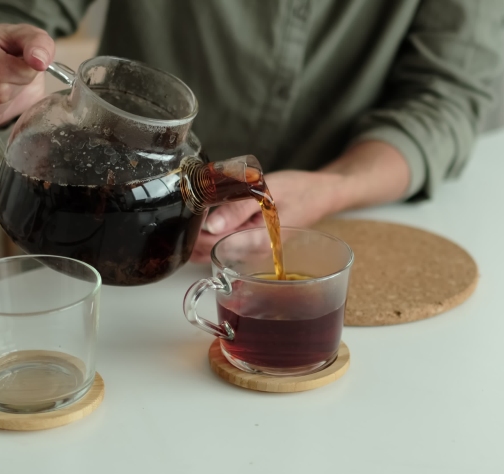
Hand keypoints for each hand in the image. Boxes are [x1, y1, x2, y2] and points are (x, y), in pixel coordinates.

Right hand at [0, 24, 54, 135]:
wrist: (7, 67)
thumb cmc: (15, 50)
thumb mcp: (33, 39)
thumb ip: (39, 44)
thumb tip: (38, 61)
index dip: (22, 74)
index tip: (26, 67)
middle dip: (14, 89)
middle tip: (13, 79)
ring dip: (3, 105)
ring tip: (3, 89)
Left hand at [190, 170, 345, 262]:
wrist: (321, 195)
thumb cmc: (299, 191)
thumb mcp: (267, 192)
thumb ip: (237, 208)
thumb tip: (210, 225)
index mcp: (256, 243)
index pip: (211, 247)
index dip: (192, 233)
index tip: (181, 214)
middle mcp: (252, 254)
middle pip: (208, 252)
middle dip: (192, 235)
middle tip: (182, 209)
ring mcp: (251, 251)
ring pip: (213, 249)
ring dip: (200, 234)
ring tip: (193, 210)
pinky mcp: (250, 245)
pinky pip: (224, 243)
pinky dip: (211, 232)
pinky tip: (208, 216)